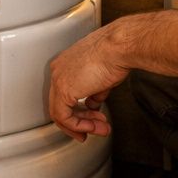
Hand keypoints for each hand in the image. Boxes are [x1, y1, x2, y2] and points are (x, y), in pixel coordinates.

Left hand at [47, 23, 130, 141]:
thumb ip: (94, 93)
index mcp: (65, 63)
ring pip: (60, 112)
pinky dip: (78, 125)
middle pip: (61, 104)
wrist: (119, 47)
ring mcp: (58, 79)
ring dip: (81, 125)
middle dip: (81, 120)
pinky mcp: (63, 89)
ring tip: (99, 130)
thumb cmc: (116, 54)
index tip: (92, 119)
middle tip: (94, 129)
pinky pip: (64, 116)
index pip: (65, 94)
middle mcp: (58, 70)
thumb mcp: (102, 78)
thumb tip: (93, 105)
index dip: (79, 111)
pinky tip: (92, 127)